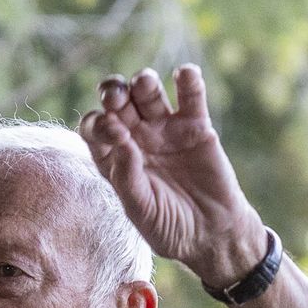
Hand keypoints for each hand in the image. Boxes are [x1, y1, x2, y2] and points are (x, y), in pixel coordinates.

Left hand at [79, 64, 269, 291]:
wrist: (211, 233)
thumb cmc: (169, 226)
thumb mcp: (141, 210)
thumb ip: (126, 177)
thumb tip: (121, 141)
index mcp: (114, 157)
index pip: (95, 130)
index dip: (99, 125)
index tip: (113, 131)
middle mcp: (135, 137)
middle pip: (118, 103)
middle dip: (114, 93)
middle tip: (117, 97)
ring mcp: (165, 129)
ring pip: (149, 94)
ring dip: (144, 82)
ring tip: (145, 84)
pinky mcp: (196, 126)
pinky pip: (191, 97)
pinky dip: (189, 80)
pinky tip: (185, 73)